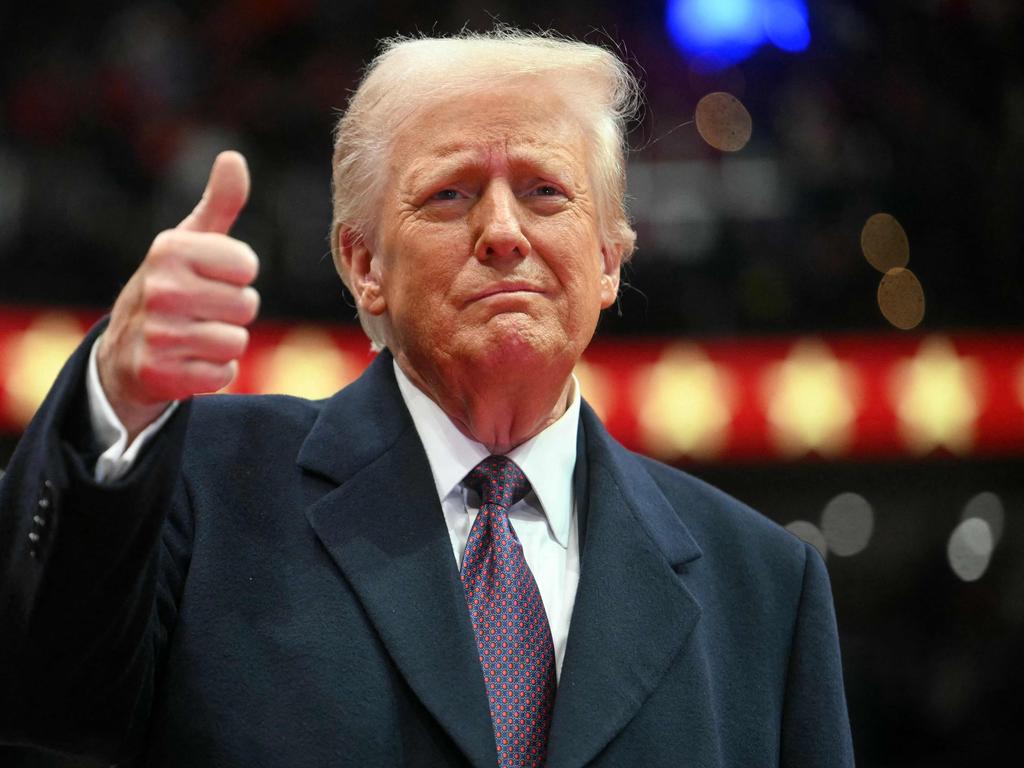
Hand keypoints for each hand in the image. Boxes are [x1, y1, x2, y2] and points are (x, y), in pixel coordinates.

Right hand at [97, 151, 260, 440]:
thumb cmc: (171, 286)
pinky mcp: (161, 374)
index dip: (237, 276)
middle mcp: (159, 289)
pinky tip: (188, 361)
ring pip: (237, 341)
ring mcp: (157, 334)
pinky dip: (214, 372)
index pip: (247, 265)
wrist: (124, 352)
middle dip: (232, 312)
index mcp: (169, 250)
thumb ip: (219, 203)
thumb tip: (233, 158)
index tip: (210, 277)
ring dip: (224, 343)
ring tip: (194, 335)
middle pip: (247, 305)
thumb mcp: (190, 242)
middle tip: (202, 311)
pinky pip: (224, 374)